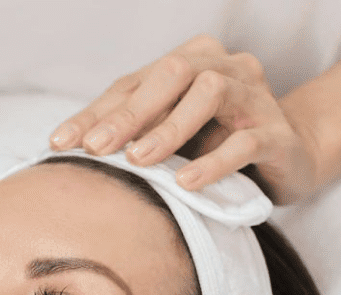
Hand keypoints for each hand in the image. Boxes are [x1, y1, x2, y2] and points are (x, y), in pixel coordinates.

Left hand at [49, 35, 318, 203]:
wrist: (285, 157)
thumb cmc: (210, 143)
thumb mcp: (165, 136)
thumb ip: (128, 136)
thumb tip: (66, 154)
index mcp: (188, 63)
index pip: (132, 83)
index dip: (95, 113)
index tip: (59, 144)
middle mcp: (222, 68)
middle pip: (171, 74)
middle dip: (128, 113)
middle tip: (95, 148)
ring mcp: (253, 97)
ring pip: (210, 93)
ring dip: (169, 128)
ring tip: (139, 160)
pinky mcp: (276, 134)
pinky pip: (245, 142)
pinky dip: (213, 161)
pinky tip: (186, 182)